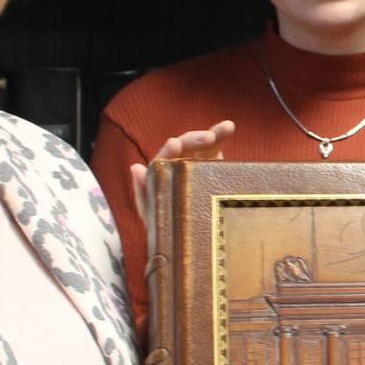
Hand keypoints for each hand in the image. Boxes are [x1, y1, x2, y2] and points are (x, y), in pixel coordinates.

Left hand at [130, 120, 234, 238]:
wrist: (190, 238)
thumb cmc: (166, 227)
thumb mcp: (153, 215)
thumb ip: (143, 193)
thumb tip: (135, 167)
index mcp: (160, 173)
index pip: (163, 159)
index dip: (168, 151)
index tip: (176, 144)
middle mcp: (177, 163)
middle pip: (184, 146)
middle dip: (194, 140)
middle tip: (208, 138)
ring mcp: (195, 161)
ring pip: (202, 143)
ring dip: (213, 133)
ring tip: (226, 127)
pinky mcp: (211, 163)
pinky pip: (216, 147)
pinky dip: (221, 135)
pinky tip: (229, 127)